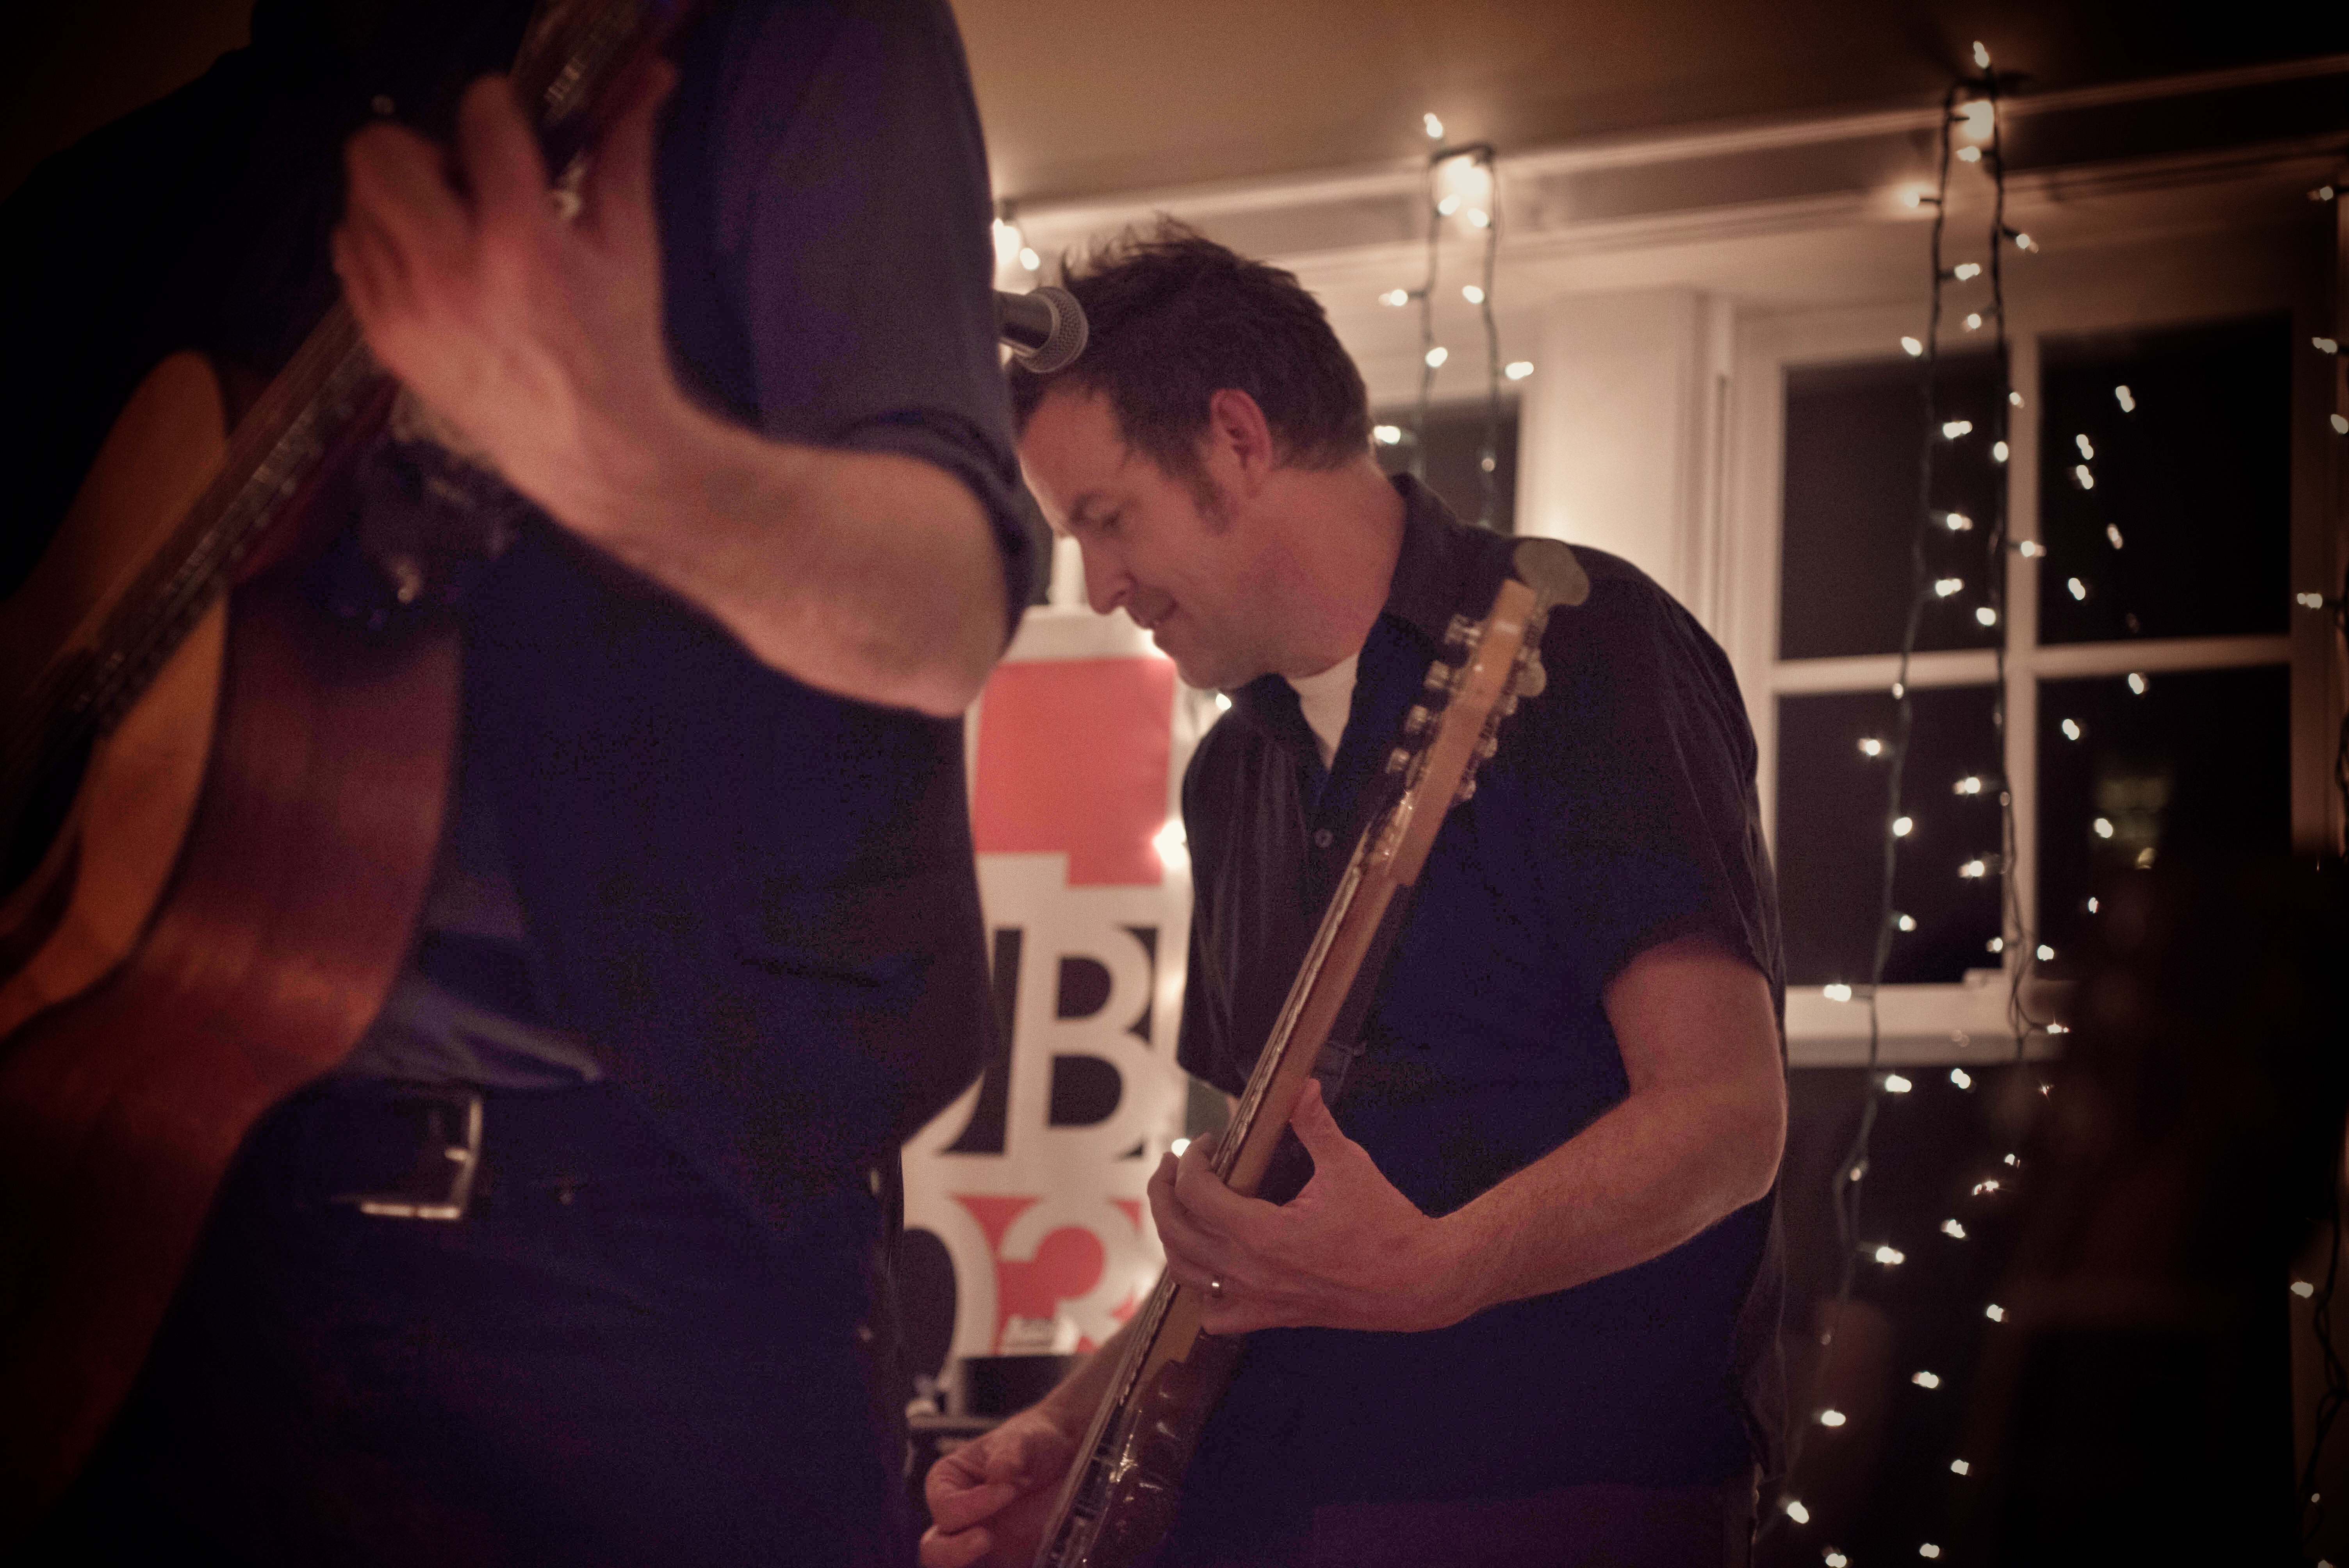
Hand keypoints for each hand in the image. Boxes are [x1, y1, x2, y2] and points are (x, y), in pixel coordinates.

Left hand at [332, 64, 682, 536]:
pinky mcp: (384, 335)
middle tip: (460, 182)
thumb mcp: (628, 243)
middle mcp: (451, 271)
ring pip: (356, 198)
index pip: (479, 119)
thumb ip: (624, 149)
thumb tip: (653, 77)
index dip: (495, 107)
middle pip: (378, 151)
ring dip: (399, 198)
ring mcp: (407, 308)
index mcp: (521, 240)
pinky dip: (383, 245)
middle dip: (419, 149)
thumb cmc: (615, 341)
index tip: (507, 125)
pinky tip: (432, 268)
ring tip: (450, 231)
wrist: (588, 445)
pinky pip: (351, 250)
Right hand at [919, 1405, 1077, 1567]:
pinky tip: (1025, 1562)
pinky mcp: (1005, 1561)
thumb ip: (1009, 1453)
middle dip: (954, 1552)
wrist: (1067, 1458)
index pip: (945, 1506)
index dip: (970, 1505)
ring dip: (968, 1565)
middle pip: (935, 1549)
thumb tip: (999, 1474)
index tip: (1009, 1490)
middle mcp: (958, 1520)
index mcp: (948, 1484)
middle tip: (987, 1539)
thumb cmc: (1033, 1442)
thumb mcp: (1023, 1438)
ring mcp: (979, 1545)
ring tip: (998, 1554)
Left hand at [1147, 1080, 1466, 1334]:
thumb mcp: (1348, 1164)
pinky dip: (1202, 1291)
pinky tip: (1210, 1268)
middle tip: (1175, 1165)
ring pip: (1185, 1274)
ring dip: (1174, 1236)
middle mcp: (1251, 1271)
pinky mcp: (1272, 1317)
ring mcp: (1258, 1299)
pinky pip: (1216, 1315)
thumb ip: (1314, 1124)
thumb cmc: (1386, 1225)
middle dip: (1164, 1192)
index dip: (1190, 1161)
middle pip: (1175, 1233)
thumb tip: (1301, 1084)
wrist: (1419, 1282)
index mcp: (1262, 1233)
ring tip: (1182, 1207)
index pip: (1195, 1193)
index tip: (1207, 1143)